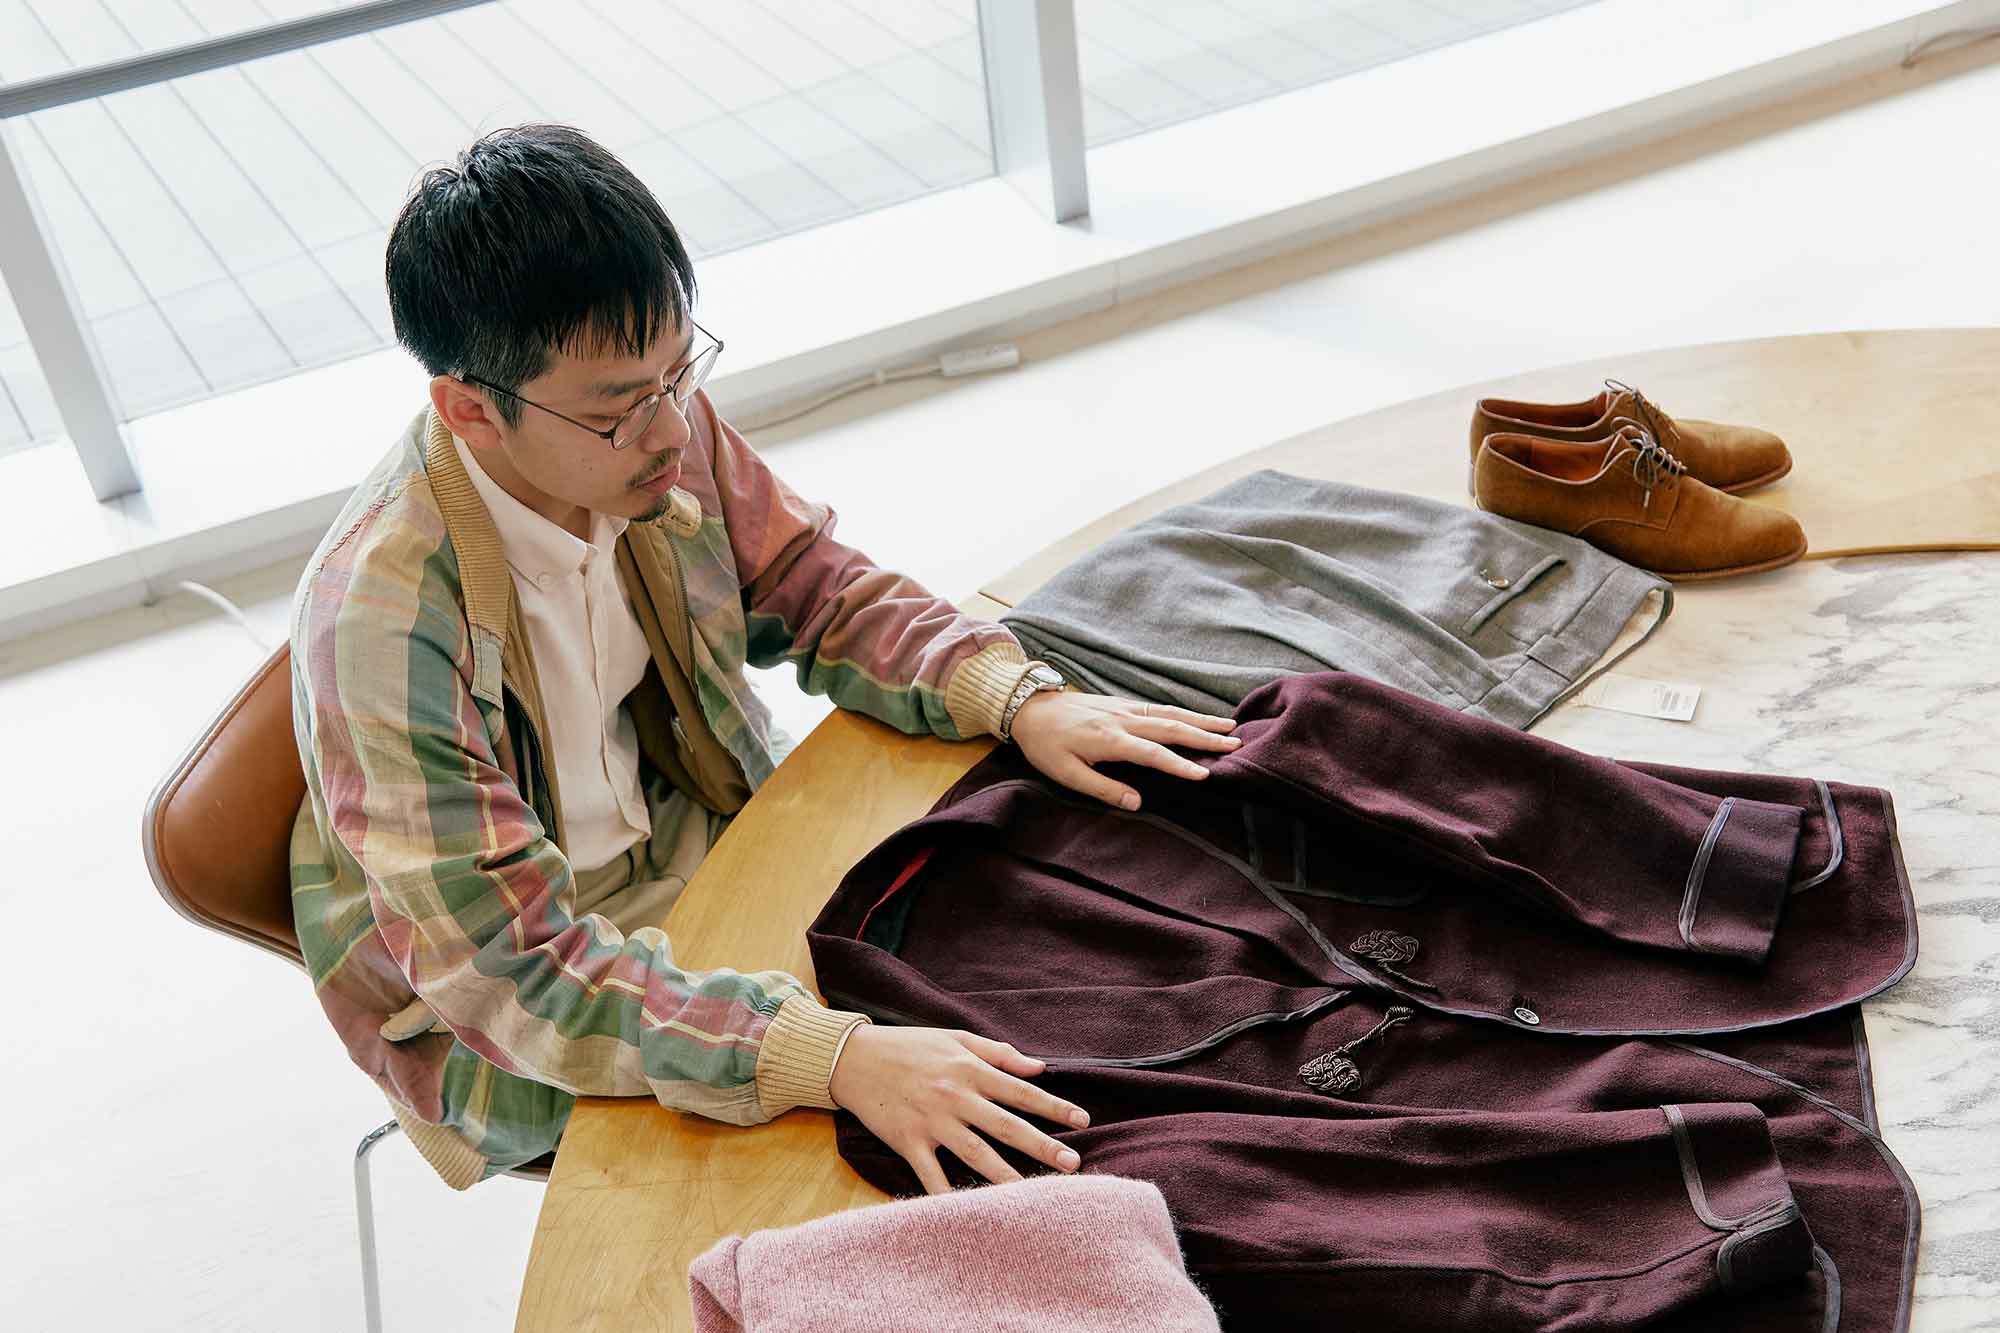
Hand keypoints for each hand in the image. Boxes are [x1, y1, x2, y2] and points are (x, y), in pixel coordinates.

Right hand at [828, 1024, 1089, 1194]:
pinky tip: (969, 1214)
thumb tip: (1039, 1067)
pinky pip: (932, 1175)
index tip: (1082, 1121)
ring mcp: (932, 1122)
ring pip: (977, 1155)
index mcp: (970, 1070)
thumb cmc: (909, 1046)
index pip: (1022, 1092)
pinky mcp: (908, 1141)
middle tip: (1073, 1164)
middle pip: (1008, 1126)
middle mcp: (956, 1097)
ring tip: (1036, 1195)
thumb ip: (999, 1053)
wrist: (854, 1057)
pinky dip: (948, 1196)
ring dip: (1008, 1177)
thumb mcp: (956, 1038)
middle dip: (1043, 1146)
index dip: (1054, 1107)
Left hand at [1008, 691, 1239, 810]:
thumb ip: (1102, 788)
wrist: (1028, 706)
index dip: (1180, 764)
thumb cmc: (1045, 745)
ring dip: (1200, 720)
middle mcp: (1123, 720)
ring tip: (1228, 726)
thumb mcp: (1065, 773)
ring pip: (1169, 713)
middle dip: (1205, 736)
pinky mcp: (1121, 702)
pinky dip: (1182, 711)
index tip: (1205, 774)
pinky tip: (1196, 717)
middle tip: (1235, 744)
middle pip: (1171, 727)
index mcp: (1110, 740)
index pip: (1153, 754)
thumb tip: (1137, 803)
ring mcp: (1124, 708)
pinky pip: (1158, 707)